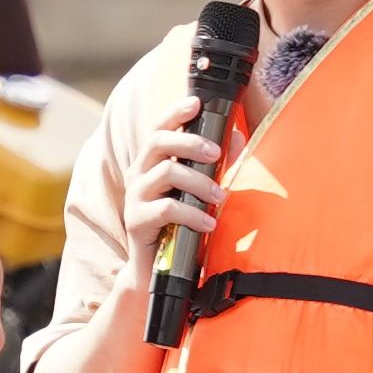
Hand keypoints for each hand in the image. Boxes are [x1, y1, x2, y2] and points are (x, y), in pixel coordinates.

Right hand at [111, 85, 225, 273]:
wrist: (156, 269)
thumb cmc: (180, 224)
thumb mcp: (199, 192)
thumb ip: (216, 165)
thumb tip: (237, 136)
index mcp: (152, 163)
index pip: (158, 128)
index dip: (174, 112)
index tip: (196, 103)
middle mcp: (139, 174)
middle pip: (157, 142)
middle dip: (190, 142)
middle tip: (217, 153)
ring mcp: (135, 197)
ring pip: (165, 174)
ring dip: (198, 182)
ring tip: (221, 195)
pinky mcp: (137, 222)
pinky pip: (166, 209)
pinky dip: (192, 214)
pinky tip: (209, 222)